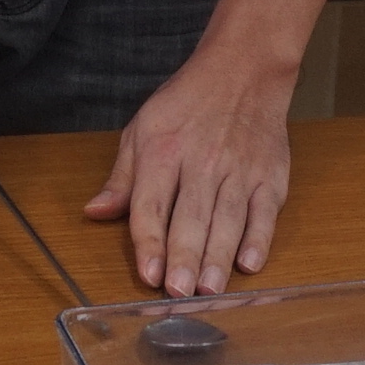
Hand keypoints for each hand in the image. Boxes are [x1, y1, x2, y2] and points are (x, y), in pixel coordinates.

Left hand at [86, 47, 293, 295]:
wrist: (243, 70)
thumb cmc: (187, 103)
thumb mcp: (142, 130)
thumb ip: (122, 178)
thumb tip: (95, 212)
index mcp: (163, 151)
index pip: (152, 204)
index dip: (149, 241)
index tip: (147, 273)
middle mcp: (202, 162)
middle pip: (192, 218)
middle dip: (185, 258)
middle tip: (179, 293)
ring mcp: (239, 170)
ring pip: (228, 220)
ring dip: (218, 257)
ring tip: (210, 290)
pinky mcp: (269, 177)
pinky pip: (264, 212)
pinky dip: (259, 238)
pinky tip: (249, 264)